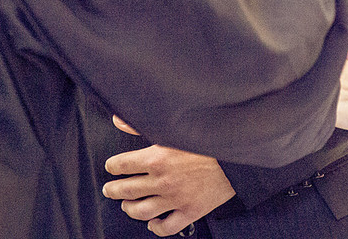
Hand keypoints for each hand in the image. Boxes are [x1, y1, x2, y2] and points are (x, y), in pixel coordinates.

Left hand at [103, 116, 235, 236]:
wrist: (238, 155)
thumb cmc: (209, 138)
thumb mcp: (173, 127)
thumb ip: (140, 124)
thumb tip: (118, 119)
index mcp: (157, 157)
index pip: (122, 165)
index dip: (112, 167)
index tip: (111, 167)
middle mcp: (162, 181)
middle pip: (127, 190)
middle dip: (114, 190)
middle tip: (110, 189)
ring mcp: (175, 198)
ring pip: (141, 211)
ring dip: (130, 209)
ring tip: (127, 205)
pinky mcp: (190, 211)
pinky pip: (167, 227)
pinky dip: (156, 227)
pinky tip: (153, 223)